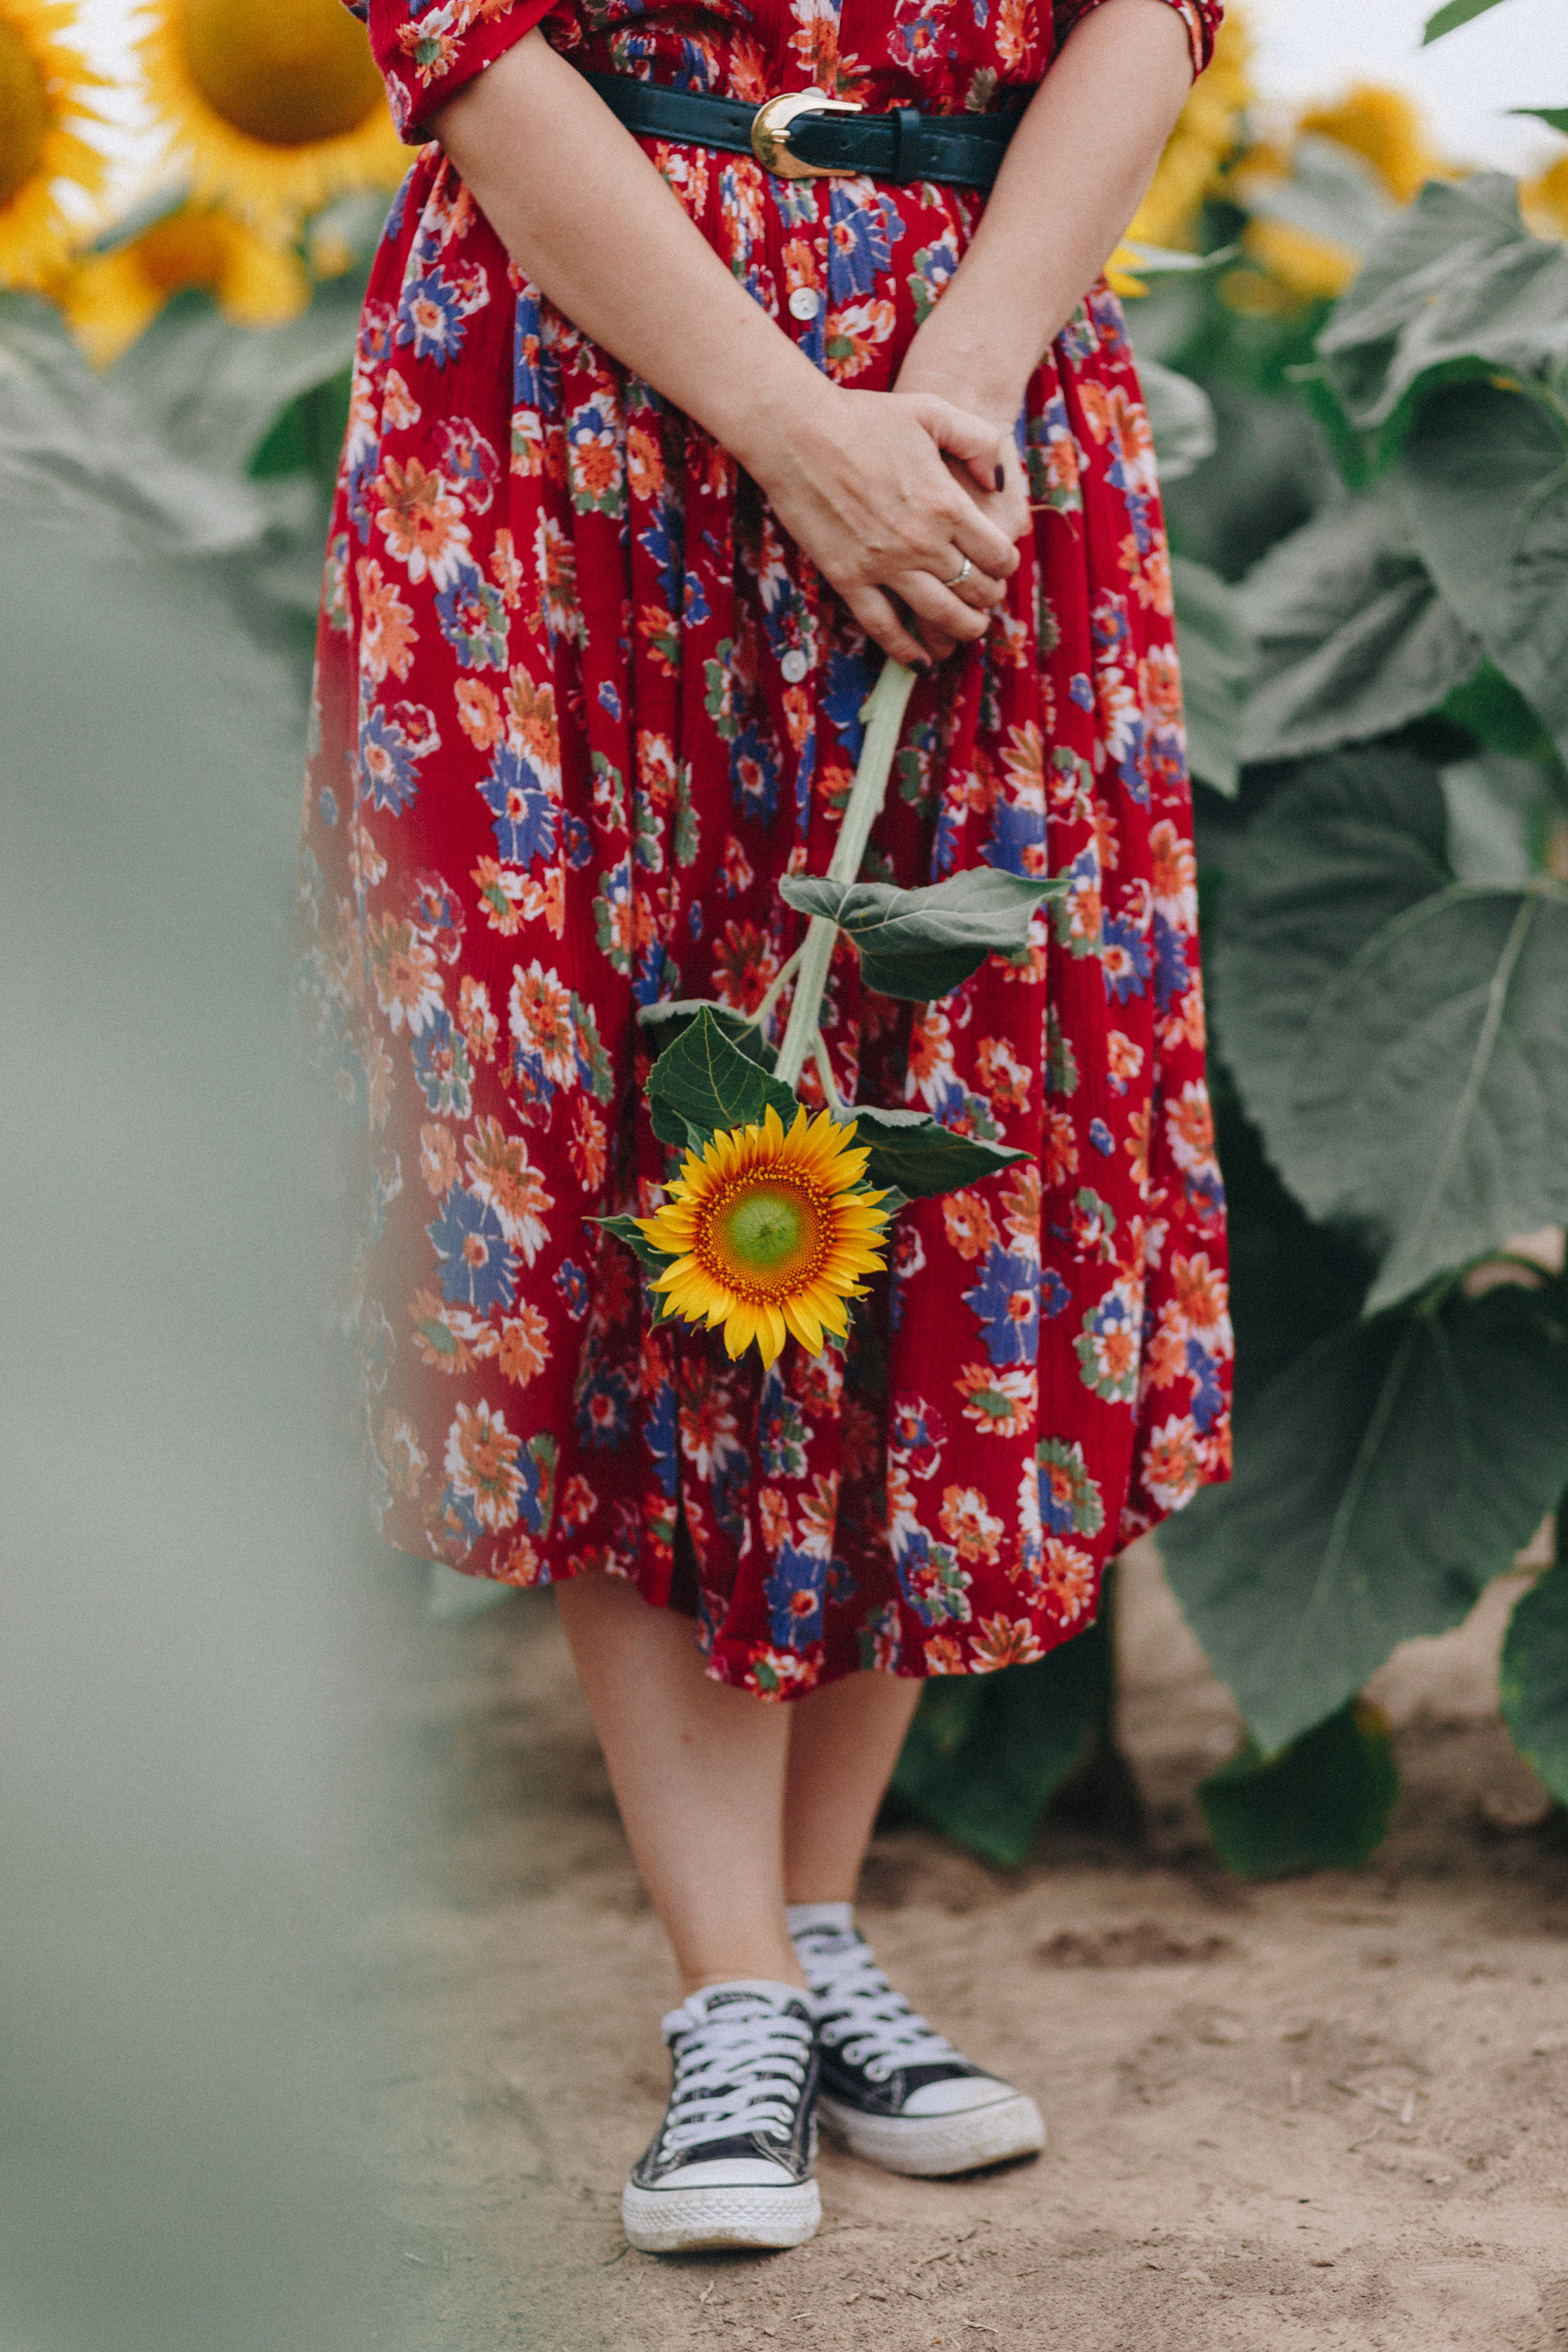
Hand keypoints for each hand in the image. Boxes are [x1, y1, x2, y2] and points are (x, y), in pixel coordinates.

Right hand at [740, 386, 1019, 667]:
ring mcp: (885, 564)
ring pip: (940, 617)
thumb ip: (978, 440)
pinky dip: (908, 651)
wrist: (797, 432)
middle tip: (986, 597)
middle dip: (989, 598)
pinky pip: (885, 628)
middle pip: (975, 590)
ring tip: (968, 630)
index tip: (1001, 566)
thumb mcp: (933, 410)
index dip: (1006, 566)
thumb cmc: (863, 416)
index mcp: (947, 503)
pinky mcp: (849, 579)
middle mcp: (922, 541)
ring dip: (963, 630)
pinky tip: (923, 661)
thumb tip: (998, 484)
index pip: (997, 554)